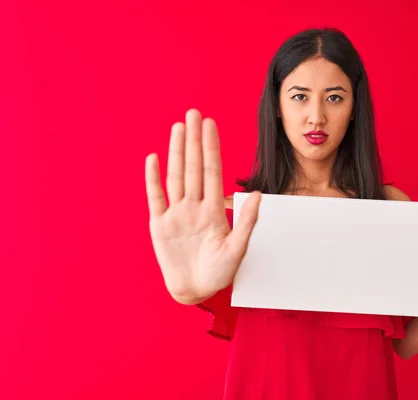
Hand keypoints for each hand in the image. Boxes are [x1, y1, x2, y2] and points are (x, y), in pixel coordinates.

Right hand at [145, 109, 260, 303]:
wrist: (196, 291)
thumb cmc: (219, 273)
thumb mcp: (238, 249)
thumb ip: (246, 221)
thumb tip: (258, 195)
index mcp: (214, 210)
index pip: (212, 172)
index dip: (212, 148)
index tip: (211, 125)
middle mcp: (194, 206)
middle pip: (194, 167)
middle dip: (194, 141)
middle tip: (193, 114)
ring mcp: (176, 214)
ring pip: (176, 176)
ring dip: (177, 152)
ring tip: (178, 128)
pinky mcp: (159, 225)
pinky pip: (156, 197)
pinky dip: (153, 179)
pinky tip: (154, 158)